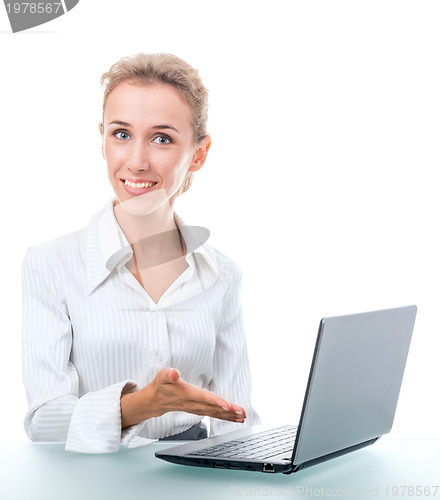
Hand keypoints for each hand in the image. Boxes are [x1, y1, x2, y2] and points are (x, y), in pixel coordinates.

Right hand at [121, 367, 246, 428]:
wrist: (155, 400)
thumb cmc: (161, 385)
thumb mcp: (162, 375)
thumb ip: (169, 374)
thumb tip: (175, 373)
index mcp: (187, 394)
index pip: (203, 398)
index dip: (216, 402)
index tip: (228, 405)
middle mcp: (193, 404)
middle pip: (213, 408)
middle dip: (229, 411)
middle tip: (242, 413)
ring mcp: (196, 408)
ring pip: (215, 413)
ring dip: (229, 416)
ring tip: (242, 417)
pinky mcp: (198, 410)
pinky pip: (213, 415)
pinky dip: (224, 417)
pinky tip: (234, 418)